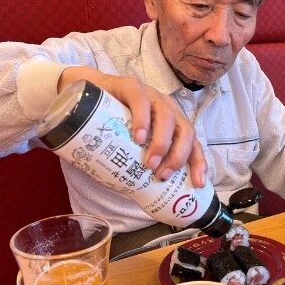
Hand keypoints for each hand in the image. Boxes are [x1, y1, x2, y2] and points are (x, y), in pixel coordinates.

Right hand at [58, 67, 206, 186]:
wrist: (85, 99)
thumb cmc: (113, 127)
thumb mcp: (131, 147)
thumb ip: (140, 163)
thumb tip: (145, 197)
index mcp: (172, 124)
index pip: (193, 143)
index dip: (198, 163)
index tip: (198, 184)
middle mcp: (167, 109)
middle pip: (186, 131)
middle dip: (178, 156)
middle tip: (162, 175)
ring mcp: (151, 96)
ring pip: (168, 117)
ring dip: (162, 143)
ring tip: (149, 163)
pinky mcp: (132, 87)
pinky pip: (142, 102)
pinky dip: (143, 120)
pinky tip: (138, 138)